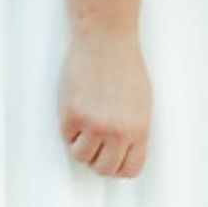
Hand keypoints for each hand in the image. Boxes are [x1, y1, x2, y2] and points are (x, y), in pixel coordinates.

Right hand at [59, 28, 150, 178]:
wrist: (106, 37)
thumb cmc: (124, 64)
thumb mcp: (141, 101)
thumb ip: (134, 129)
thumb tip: (122, 153)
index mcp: (140, 128)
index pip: (130, 169)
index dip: (118, 166)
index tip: (111, 157)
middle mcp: (119, 130)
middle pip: (104, 169)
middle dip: (97, 159)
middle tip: (94, 140)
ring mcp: (94, 123)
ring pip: (81, 156)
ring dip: (80, 142)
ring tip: (85, 120)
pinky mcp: (73, 114)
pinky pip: (66, 136)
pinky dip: (68, 125)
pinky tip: (76, 104)